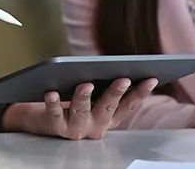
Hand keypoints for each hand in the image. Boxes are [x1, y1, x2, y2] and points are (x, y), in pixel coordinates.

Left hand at [2, 78, 156, 139]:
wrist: (41, 121)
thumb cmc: (71, 103)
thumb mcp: (92, 97)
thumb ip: (103, 86)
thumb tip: (117, 66)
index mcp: (108, 118)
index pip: (128, 105)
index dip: (141, 93)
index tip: (152, 78)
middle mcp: (95, 126)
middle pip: (107, 108)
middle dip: (115, 93)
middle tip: (123, 79)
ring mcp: (76, 129)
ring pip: (81, 112)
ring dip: (84, 97)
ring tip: (85, 84)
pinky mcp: (55, 126)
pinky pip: (54, 114)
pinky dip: (52, 103)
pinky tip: (51, 92)